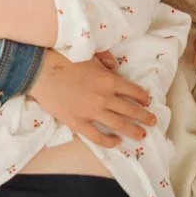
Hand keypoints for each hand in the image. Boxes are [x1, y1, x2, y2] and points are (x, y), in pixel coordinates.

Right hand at [31, 51, 154, 149]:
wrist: (42, 72)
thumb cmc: (64, 59)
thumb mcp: (90, 54)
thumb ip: (106, 61)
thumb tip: (115, 66)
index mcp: (109, 80)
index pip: (133, 91)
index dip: (142, 97)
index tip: (148, 101)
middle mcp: (105, 98)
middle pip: (130, 110)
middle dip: (145, 116)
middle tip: (153, 121)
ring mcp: (92, 112)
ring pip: (119, 125)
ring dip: (133, 130)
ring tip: (142, 135)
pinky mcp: (78, 123)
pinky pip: (97, 136)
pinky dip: (109, 141)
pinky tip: (116, 142)